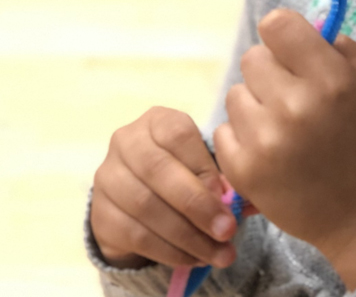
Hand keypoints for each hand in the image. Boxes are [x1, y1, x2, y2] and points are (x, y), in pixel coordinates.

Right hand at [90, 107, 238, 270]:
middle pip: (159, 171)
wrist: (136, 193)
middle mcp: (126, 142)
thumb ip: (214, 172)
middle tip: (227, 230)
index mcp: (156, 120)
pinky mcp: (100, 214)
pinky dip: (168, 250)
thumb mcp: (198, 160)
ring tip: (216, 252)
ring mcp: (107, 178)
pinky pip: (135, 236)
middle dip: (197, 205)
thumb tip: (232, 200)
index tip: (226, 195)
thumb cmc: (181, 167)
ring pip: (146, 207)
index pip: (178, 135)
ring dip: (186, 235)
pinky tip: (193, 258)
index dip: (203, 165)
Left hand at [214, 10, 355, 289]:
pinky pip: (222, 131)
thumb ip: (353, 50)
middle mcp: (294, 105)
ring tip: (282, 124)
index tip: (292, 46)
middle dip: (272, 69)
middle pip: (253, 57)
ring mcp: (265, 139)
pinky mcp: (244, 171)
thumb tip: (318, 32)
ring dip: (256, 103)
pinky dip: (242, 136)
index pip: (278, 25)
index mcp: (331, 79)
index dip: (283, 31)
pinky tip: (270, 147)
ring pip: (236, 94)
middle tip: (291, 90)